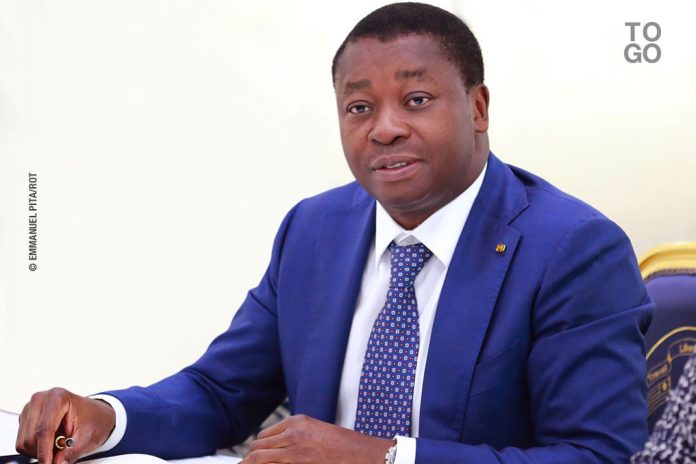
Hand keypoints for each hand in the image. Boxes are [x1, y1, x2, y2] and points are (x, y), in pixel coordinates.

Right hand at [15, 388, 115, 463]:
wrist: (95, 415)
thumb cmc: (94, 420)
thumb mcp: (89, 436)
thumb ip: (73, 451)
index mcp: (57, 397)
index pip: (44, 429)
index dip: (45, 451)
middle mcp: (40, 399)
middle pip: (31, 438)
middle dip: (46, 450)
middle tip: (65, 448)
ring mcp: (30, 408)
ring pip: (24, 442)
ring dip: (40, 450)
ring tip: (60, 442)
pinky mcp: (25, 419)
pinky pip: (23, 443)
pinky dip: (36, 448)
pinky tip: (52, 441)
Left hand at [242, 414, 392, 463]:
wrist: (364, 455)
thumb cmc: (345, 448)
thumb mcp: (318, 434)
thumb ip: (297, 438)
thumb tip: (277, 450)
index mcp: (298, 422)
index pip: (264, 436)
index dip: (255, 451)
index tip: (251, 460)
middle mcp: (293, 433)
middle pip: (257, 448)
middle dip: (248, 461)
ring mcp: (294, 450)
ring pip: (258, 459)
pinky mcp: (298, 463)